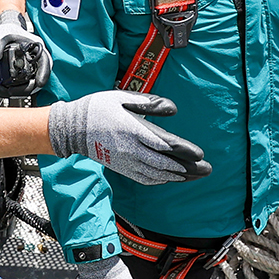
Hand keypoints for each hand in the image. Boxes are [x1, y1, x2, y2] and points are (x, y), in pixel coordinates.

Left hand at [0, 8, 49, 95]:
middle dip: (24, 88)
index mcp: (37, 48)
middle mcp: (37, 60)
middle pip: (37, 79)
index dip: (44, 73)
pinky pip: (23, 85)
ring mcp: (32, 68)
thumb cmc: (8, 30)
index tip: (39, 83)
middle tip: (8, 90)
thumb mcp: (1, 35)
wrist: (6, 31)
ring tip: (1, 90)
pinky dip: (14, 89)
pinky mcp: (25, 73)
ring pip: (30, 85)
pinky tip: (2, 89)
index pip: (45, 62)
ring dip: (18, 91)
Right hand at [47, 92, 210, 185]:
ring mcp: (125, 161)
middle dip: (187, 168)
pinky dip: (159, 180)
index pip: (163, 144)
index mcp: (132, 130)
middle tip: (206, 170)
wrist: (72, 128)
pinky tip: (169, 178)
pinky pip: (143, 178)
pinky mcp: (121, 168)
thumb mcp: (122, 98)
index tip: (199, 154)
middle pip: (164, 163)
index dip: (182, 150)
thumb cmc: (98, 108)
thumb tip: (173, 109)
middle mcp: (130, 149)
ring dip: (176, 176)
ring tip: (193, 176)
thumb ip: (149, 103)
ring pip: (155, 174)